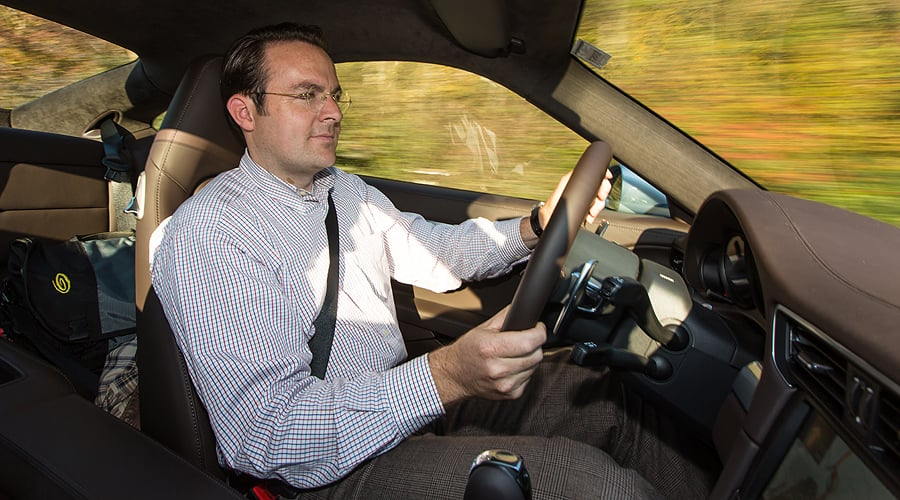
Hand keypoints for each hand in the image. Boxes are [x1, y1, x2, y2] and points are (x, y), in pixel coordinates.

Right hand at [428, 306, 545, 405]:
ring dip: (530, 358)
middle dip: (535, 344)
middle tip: (525, 340)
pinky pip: (529, 378)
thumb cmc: (467, 351)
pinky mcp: (510, 394)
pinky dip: (525, 371)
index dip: (539, 332)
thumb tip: (523, 309)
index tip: (538, 328)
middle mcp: (497, 368)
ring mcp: (504, 384)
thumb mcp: (483, 328)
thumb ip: (505, 316)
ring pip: (535, 367)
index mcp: (490, 348)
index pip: (529, 341)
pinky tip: (512, 367)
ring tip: (515, 354)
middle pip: (536, 355)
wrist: (455, 375)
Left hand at [538, 168, 613, 229]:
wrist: (548, 220)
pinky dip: (594, 214)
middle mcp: (581, 188)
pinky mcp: (585, 208)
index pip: (593, 173)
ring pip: (600, 199)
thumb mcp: (562, 189)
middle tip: (599, 199)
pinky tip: (589, 217)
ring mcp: (584, 198)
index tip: (607, 177)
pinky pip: (595, 209)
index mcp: (576, 180)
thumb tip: (585, 175)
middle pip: (601, 186)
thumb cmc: (552, 206)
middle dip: (602, 194)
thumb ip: (573, 180)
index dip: (603, 174)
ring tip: (591, 213)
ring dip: (598, 207)